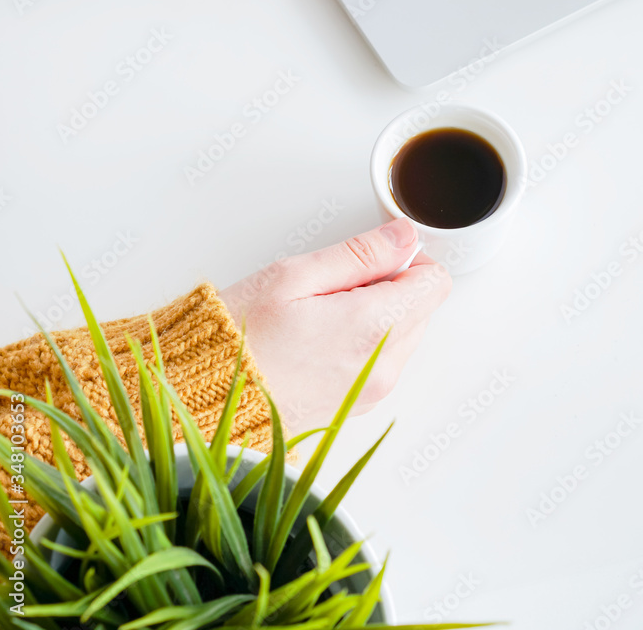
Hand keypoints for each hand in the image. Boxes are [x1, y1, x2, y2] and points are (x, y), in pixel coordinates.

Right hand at [219, 219, 450, 433]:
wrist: (206, 399)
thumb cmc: (241, 336)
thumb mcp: (295, 275)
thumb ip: (360, 254)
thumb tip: (404, 237)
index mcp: (375, 328)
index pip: (436, 282)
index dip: (407, 259)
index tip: (370, 259)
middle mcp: (384, 366)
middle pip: (422, 308)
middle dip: (390, 287)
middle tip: (333, 286)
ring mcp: (372, 391)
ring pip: (404, 335)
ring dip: (377, 316)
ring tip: (320, 315)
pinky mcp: (357, 405)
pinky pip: (381, 361)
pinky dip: (363, 343)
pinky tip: (318, 338)